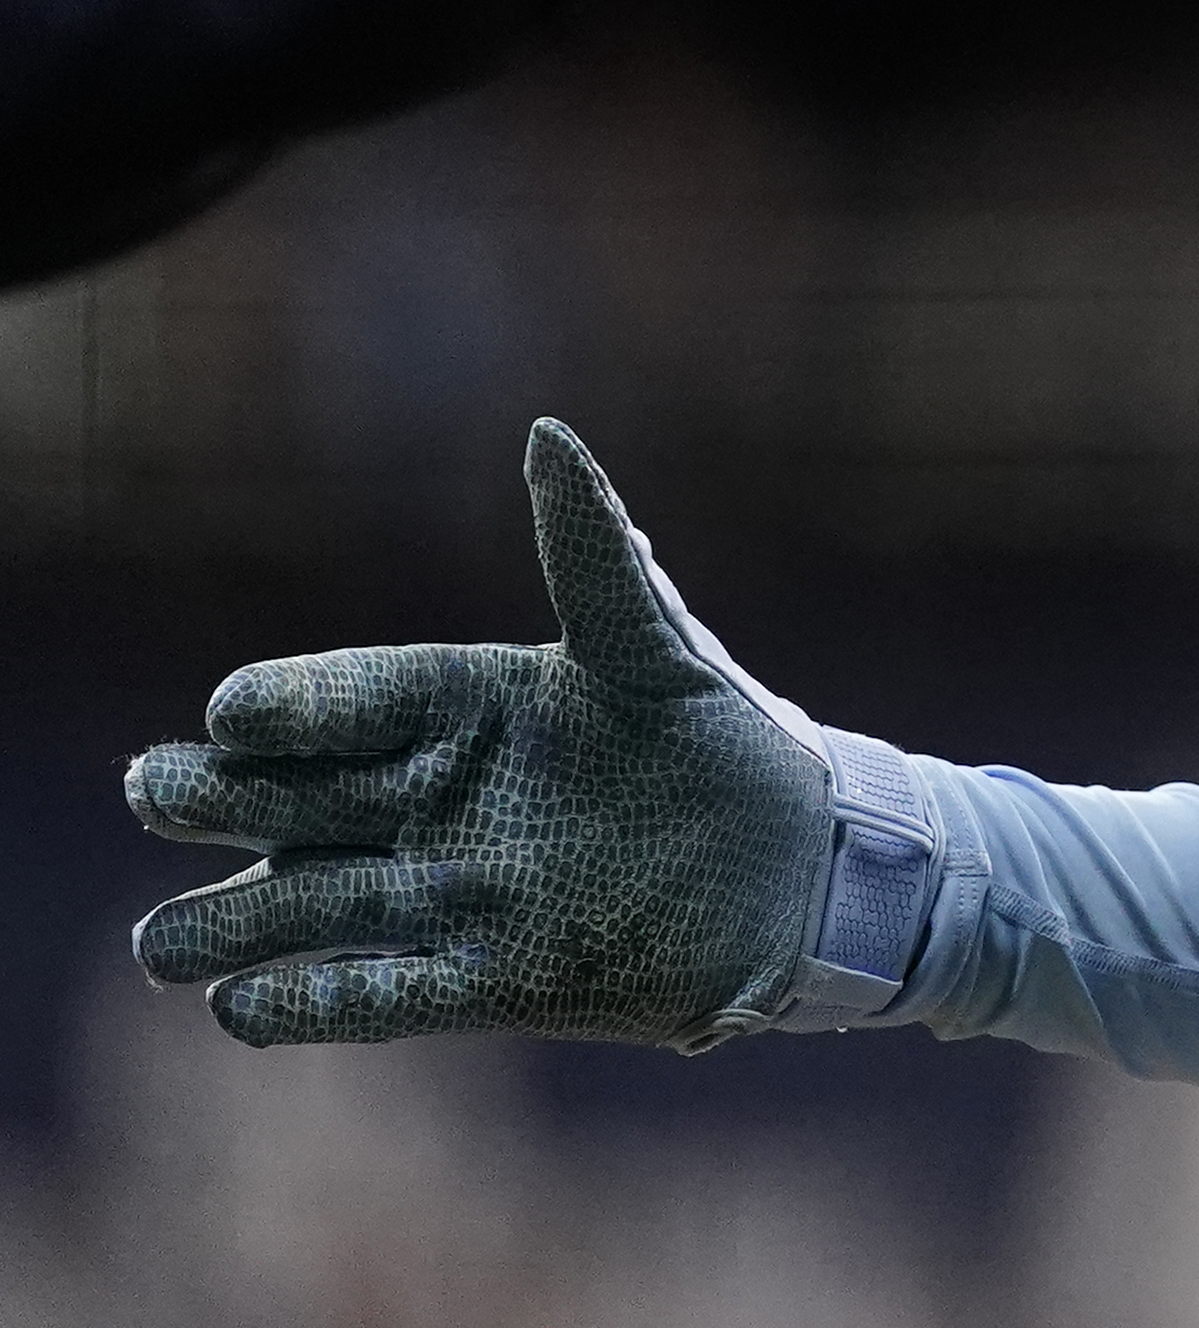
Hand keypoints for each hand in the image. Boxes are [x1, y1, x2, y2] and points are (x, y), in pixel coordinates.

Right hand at [128, 422, 902, 1052]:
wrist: (796, 864)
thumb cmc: (723, 733)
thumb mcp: (658, 642)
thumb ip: (594, 549)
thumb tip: (548, 433)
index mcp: (460, 707)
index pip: (348, 698)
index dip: (290, 704)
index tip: (234, 709)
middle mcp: (430, 800)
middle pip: (293, 801)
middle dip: (219, 798)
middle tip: (162, 792)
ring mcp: (448, 894)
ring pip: (305, 909)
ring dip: (230, 927)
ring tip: (160, 944)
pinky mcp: (485, 981)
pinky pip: (375, 997)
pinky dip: (311, 1001)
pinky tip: (245, 1008)